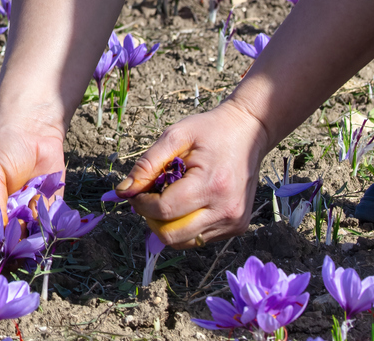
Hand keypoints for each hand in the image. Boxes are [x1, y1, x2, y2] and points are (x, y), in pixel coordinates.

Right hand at [0, 110, 66, 246]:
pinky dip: (44, 227)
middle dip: (6, 248)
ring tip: (29, 212)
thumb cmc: (0, 145)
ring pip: (19, 245)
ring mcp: (15, 219)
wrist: (34, 127)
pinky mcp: (39, 215)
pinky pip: (41, 233)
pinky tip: (42, 206)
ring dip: (27, 239)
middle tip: (16, 239)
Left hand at [119, 99, 271, 248]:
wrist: (250, 132)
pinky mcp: (238, 227)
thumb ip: (147, 164)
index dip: (141, 204)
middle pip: (171, 234)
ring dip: (167, 224)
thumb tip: (123, 192)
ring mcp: (234, 222)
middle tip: (150, 196)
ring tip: (170, 197)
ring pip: (184, 241)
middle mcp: (226, 209)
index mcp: (211, 185)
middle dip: (151, 218)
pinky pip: (199, 238)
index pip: (164, 210)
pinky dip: (185, 225)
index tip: (136, 192)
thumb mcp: (175, 136)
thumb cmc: (210, 131)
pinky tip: (188, 202)